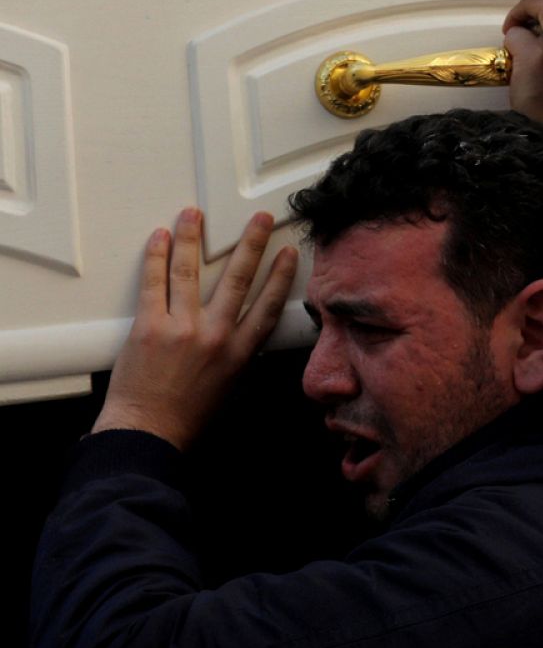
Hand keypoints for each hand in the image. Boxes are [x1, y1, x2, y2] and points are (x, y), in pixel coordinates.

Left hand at [92, 208, 298, 450]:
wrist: (149, 433)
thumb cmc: (188, 419)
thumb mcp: (231, 388)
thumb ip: (239, 356)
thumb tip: (243, 335)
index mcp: (240, 352)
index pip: (268, 304)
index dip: (281, 276)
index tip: (289, 253)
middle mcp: (216, 335)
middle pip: (238, 278)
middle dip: (251, 244)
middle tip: (260, 219)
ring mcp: (182, 328)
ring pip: (191, 272)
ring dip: (193, 238)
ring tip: (195, 214)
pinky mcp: (149, 327)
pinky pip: (154, 283)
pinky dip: (157, 258)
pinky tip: (160, 238)